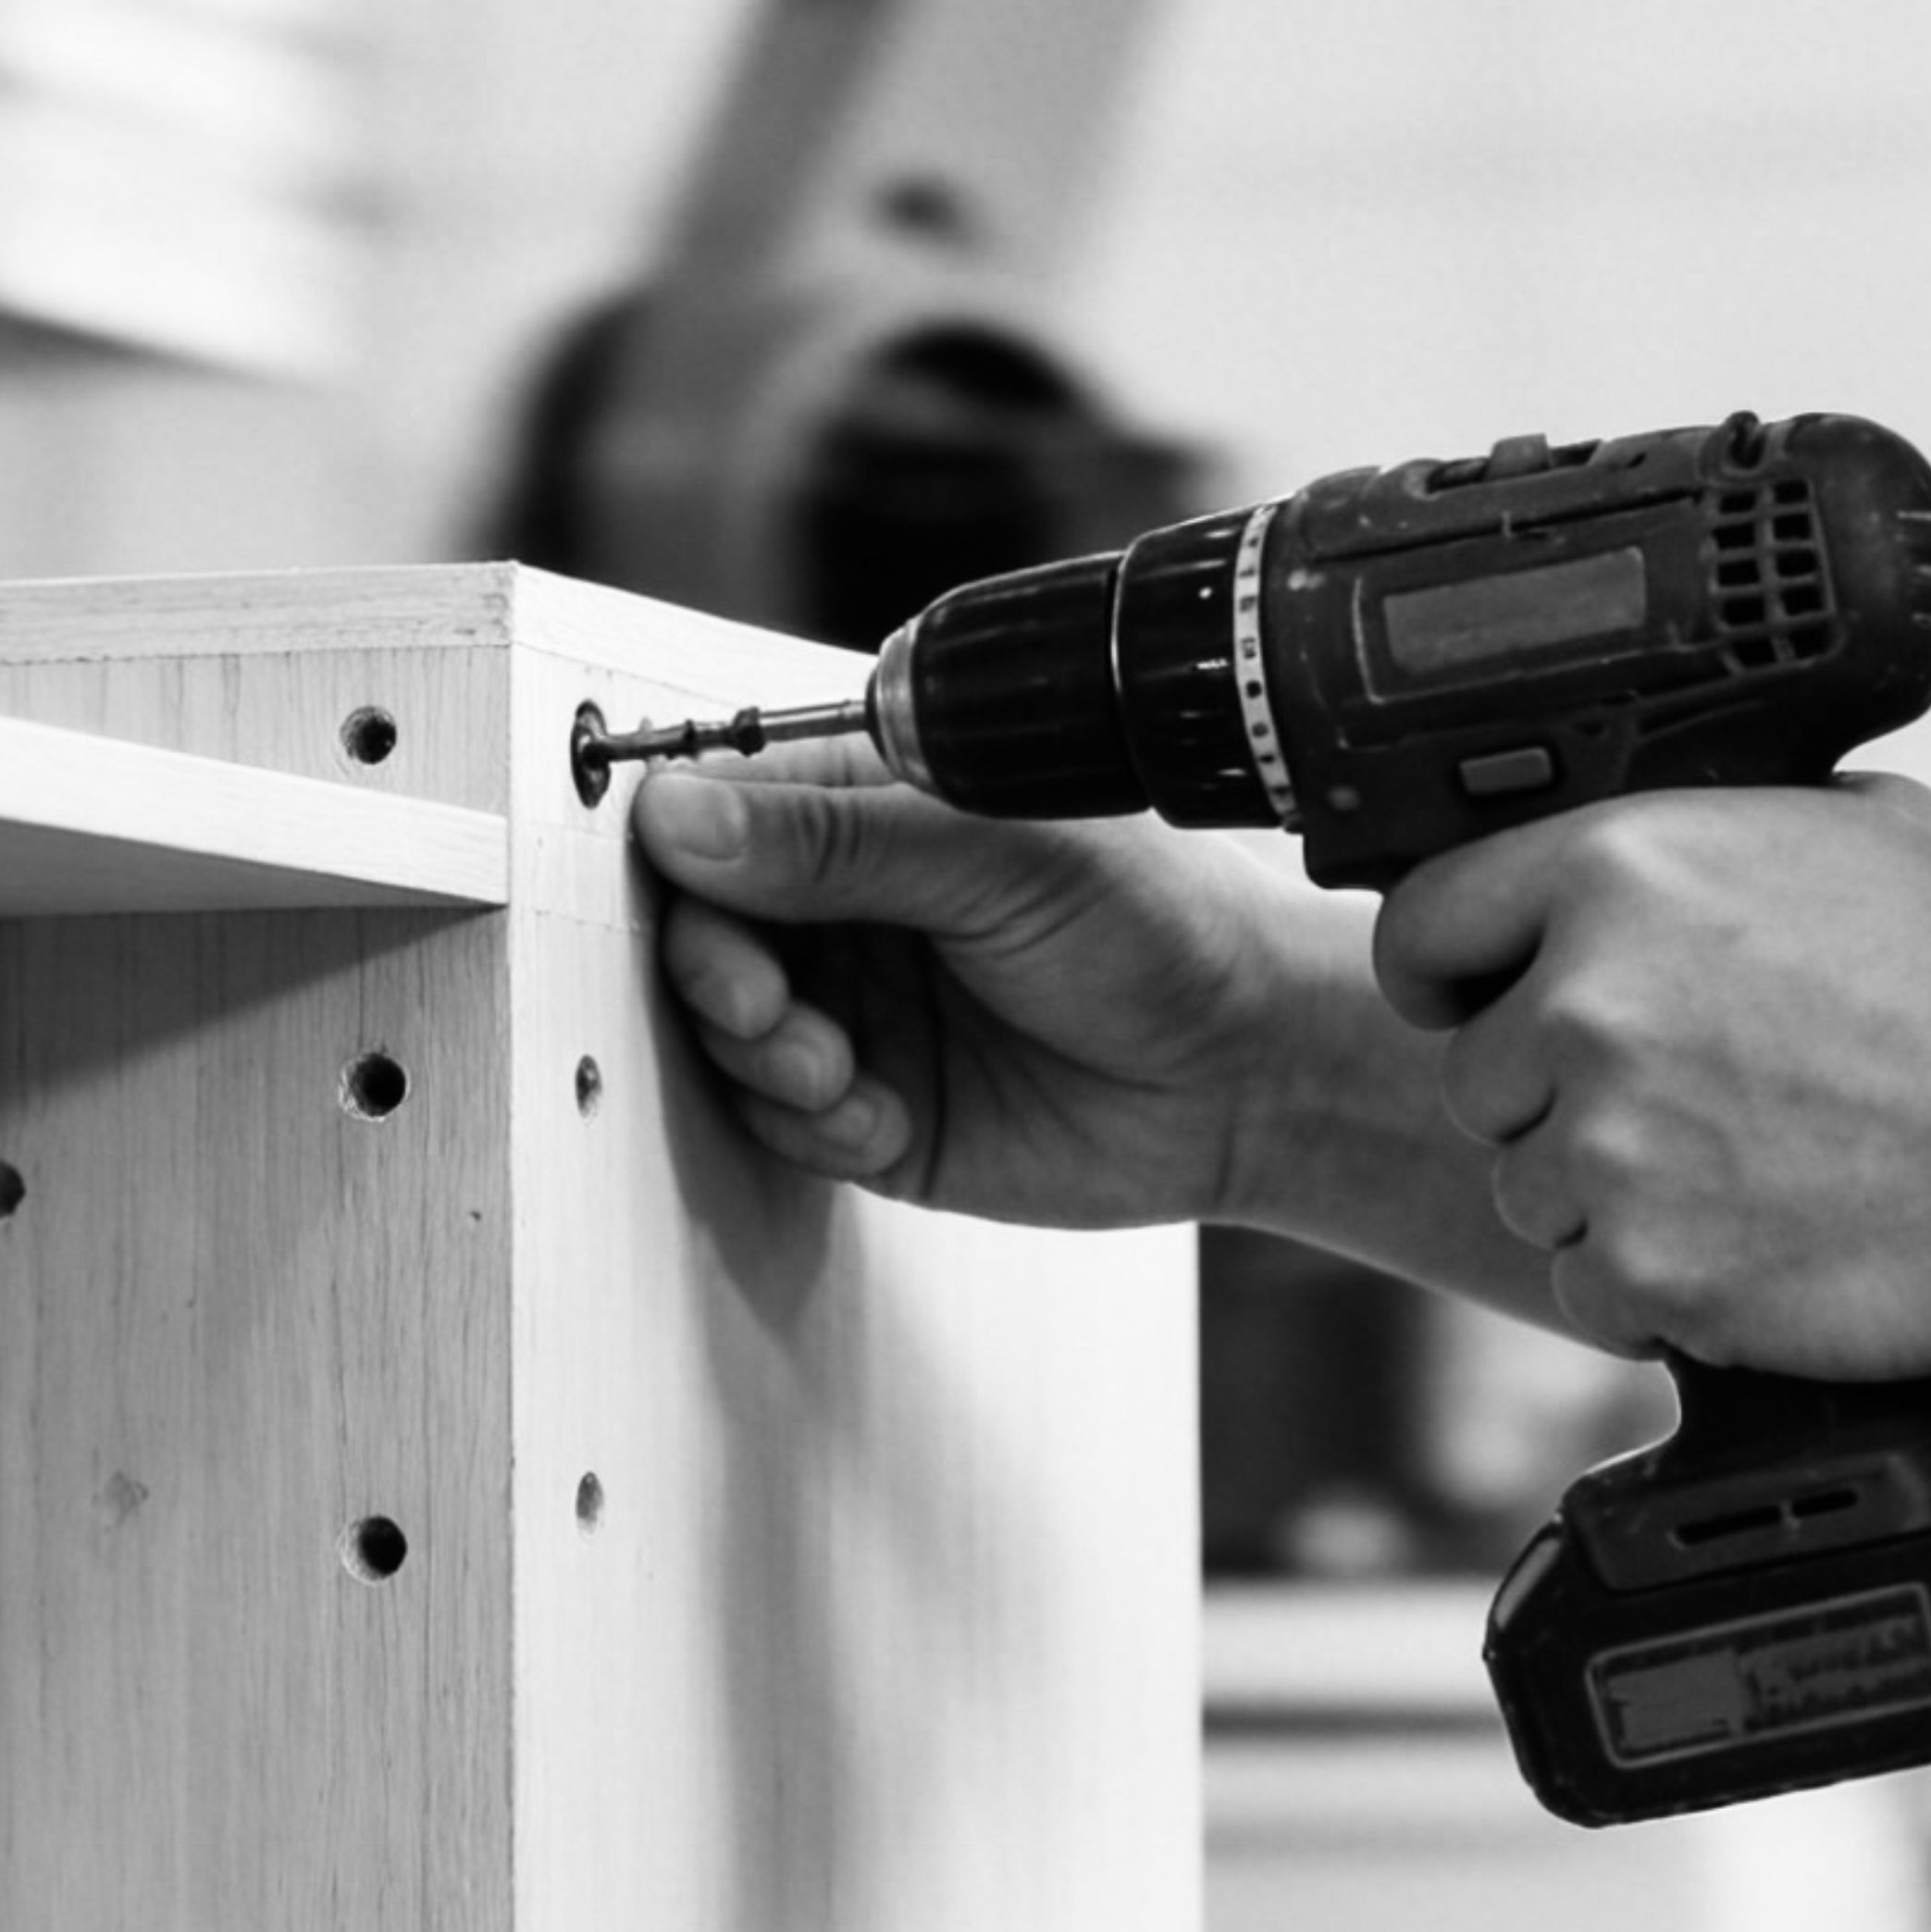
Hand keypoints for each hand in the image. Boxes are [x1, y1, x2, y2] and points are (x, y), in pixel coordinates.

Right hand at [630, 745, 1343, 1231]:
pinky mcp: (872, 1109)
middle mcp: (852, 903)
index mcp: (874, 804)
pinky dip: (811, 1127)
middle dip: (718, 975)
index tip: (698, 898)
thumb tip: (680, 817)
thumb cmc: (1160, 924)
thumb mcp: (998, 855)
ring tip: (839, 1074)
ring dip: (762, 1059)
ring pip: (727, 1032)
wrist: (1251, 1072)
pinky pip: (779, 1121)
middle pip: (703, 928)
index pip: (723, 812)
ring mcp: (859, 1006)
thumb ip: (837, 839)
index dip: (688, 858)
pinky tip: (883, 1120)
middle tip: (766, 1008)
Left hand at [1369, 772, 1930, 1379]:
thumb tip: (1679, 829)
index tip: (1471, 999)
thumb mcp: (1869, 827)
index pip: (1422, 925)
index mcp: (1617, 867)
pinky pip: (1589, 1291)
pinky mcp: (1652, 1271)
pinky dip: (1655, 1289)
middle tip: (1686, 1105)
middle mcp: (1587, 1002)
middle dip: (1558, 1097)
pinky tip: (1756, 1249)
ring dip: (1609, 1197)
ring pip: (1532, 1191)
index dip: (1449, 971)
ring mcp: (1610, 1146)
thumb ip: (1730, 826)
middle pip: (1480, 1078)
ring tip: (1747, 1175)